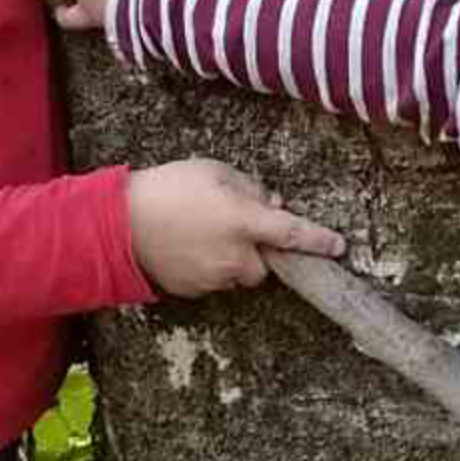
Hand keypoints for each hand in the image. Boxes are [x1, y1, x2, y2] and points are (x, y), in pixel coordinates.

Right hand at [125, 158, 345, 294]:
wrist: (121, 223)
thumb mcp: (215, 170)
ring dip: (232, 257)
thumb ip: (251, 189)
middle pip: (264, 263)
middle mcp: (236, 255)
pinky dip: (209, 267)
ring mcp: (215, 277)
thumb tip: (273, 205)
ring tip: (201, 232)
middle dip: (257, 248)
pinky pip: (214, 280)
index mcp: (245, 221)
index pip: (294, 234)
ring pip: (239, 273)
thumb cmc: (169, 187)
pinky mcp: (195, 290)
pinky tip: (187, 246)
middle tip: (233, 224)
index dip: (319, 241)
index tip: (338, 247)